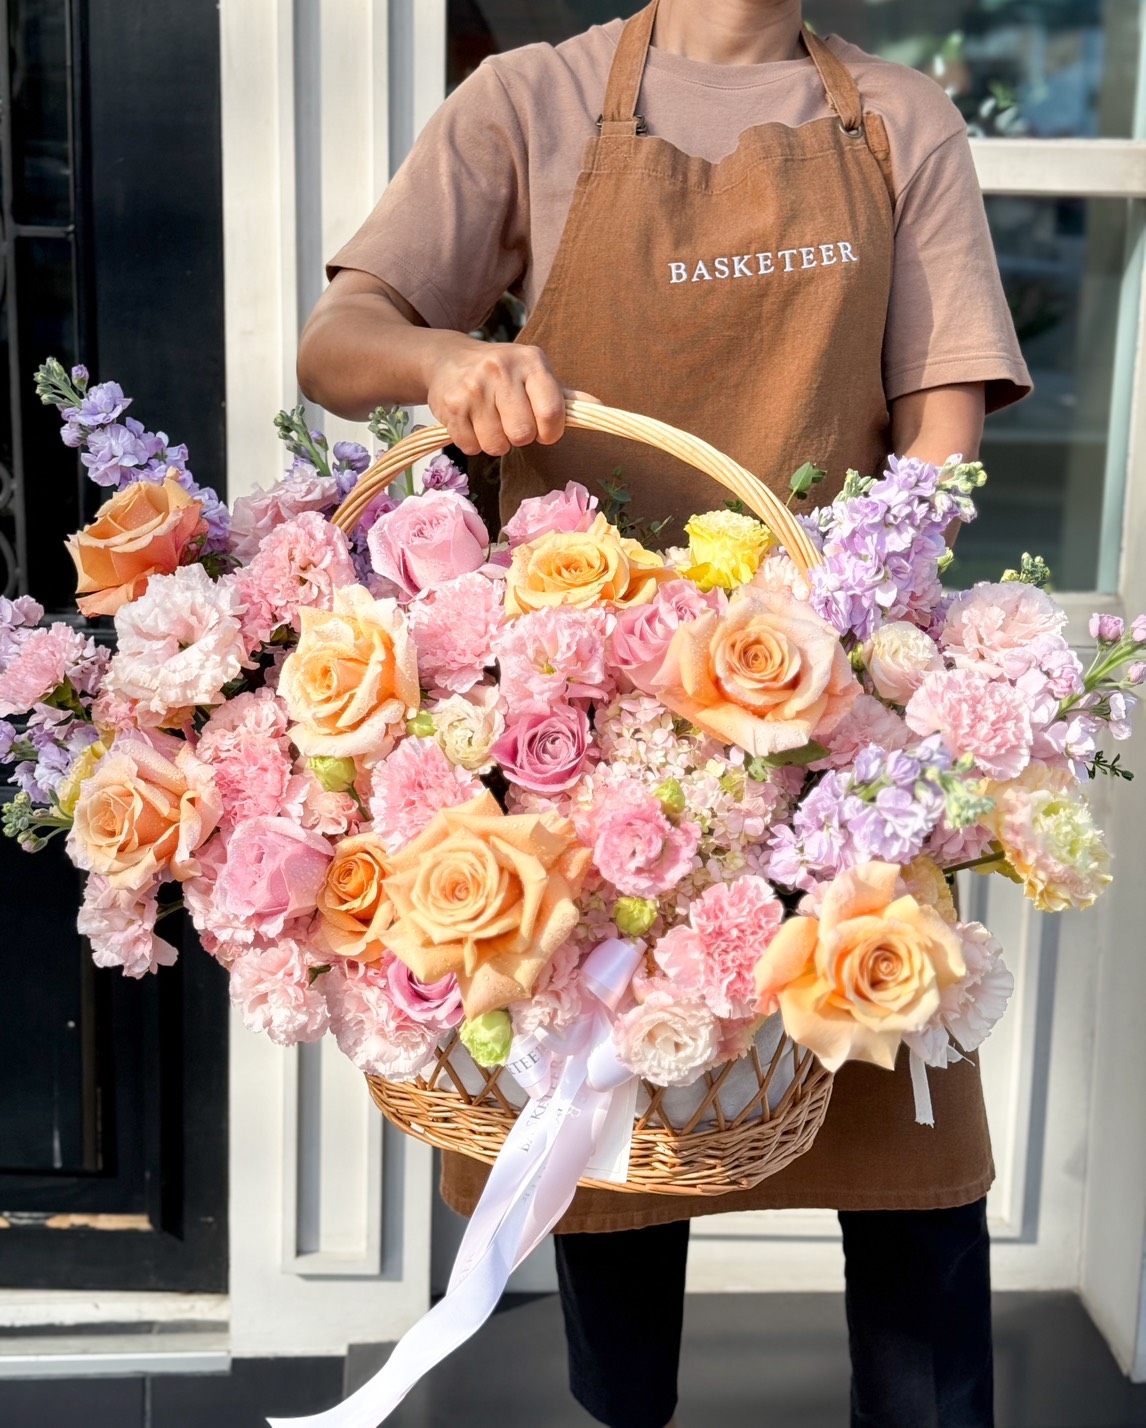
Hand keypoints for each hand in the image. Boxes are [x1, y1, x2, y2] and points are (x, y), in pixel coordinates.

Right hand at [425, 338, 569, 457]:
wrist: (449, 360)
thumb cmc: (503, 373)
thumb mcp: (535, 375)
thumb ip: (565, 397)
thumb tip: (599, 410)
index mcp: (531, 362)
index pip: (551, 412)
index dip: (550, 432)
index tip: (544, 431)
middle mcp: (501, 370)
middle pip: (523, 434)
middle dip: (520, 437)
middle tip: (511, 422)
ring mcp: (474, 387)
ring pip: (496, 445)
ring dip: (496, 442)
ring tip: (490, 421)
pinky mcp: (451, 405)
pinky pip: (471, 446)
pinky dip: (473, 443)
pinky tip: (471, 423)